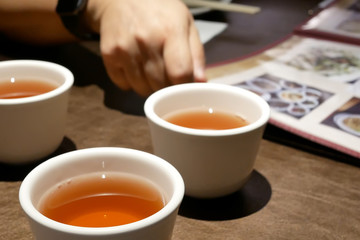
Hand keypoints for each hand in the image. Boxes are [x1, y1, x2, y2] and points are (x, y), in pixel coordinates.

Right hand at [86, 0, 205, 95]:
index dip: (184, 85)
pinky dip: (131, 82)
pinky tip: (135, 67)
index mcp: (171, 31)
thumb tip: (200, 83)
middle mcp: (146, 40)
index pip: (180, 74)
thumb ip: (196, 55)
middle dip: (167, 87)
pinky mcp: (109, 54)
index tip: (184, 84)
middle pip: (160, 86)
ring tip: (151, 70)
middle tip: (167, 75)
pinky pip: (123, 84)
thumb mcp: (186, 24)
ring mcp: (125, 48)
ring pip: (141, 89)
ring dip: (149, 86)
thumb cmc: (160, 12)